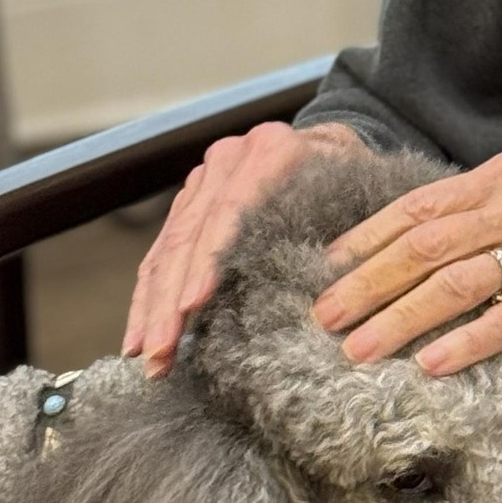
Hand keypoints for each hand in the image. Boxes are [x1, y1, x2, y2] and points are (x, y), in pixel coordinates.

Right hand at [122, 119, 364, 376]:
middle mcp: (229, 159)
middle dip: (170, 297)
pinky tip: (140, 336)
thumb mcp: (361, 193)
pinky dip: (150, 295)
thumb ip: (344, 228)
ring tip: (148, 355)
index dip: (209, 259)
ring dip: (153, 305)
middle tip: (162, 349)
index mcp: (272, 150)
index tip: (193, 305)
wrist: (334, 147)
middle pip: (190, 233)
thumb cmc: (354, 180)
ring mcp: (204, 179)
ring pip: (168, 246)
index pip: (230, 209)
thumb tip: (330, 288)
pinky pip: (161, 252)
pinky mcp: (190, 201)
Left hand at [312, 147, 501, 375]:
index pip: (419, 205)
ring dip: (398, 319)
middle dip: (365, 282)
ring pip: (455, 283)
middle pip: (424, 245)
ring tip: (358, 349)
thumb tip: (411, 242)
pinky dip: (465, 343)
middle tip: (323, 315)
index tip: (326, 265)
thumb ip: (483, 209)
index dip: (366, 236)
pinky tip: (431, 365)